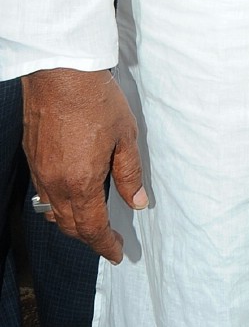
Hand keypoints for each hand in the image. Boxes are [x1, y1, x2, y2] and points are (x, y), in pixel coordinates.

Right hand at [23, 68, 145, 262]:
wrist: (61, 74)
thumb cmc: (96, 101)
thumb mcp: (125, 137)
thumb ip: (130, 174)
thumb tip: (138, 202)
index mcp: (81, 183)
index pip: (92, 228)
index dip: (105, 245)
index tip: (116, 253)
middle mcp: (56, 183)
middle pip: (70, 225)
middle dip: (90, 237)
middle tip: (108, 239)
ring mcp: (40, 171)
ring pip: (53, 212)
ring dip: (72, 222)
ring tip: (91, 221)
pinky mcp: (32, 157)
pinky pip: (43, 192)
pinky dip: (57, 203)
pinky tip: (71, 194)